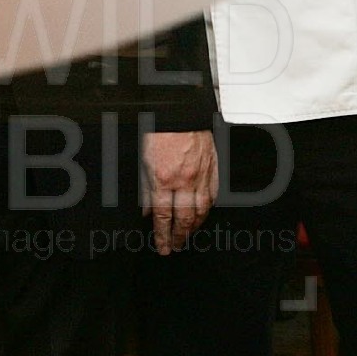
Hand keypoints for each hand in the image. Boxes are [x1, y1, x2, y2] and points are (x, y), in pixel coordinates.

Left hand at [143, 130, 217, 254]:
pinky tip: (204, 213)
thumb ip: (146, 190)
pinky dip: (209, 206)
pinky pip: (213, 193)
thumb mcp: (143, 161)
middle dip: (180, 235)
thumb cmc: (159, 130)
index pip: (163, 217)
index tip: (162, 246)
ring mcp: (202, 174)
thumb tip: (148, 210)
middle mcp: (184, 180)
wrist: (179, 109)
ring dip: (195, 225)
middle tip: (176, 246)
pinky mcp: (213, 166)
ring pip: (202, 208)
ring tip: (189, 234)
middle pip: (184, 217)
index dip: (162, 235)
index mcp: (164, 179)